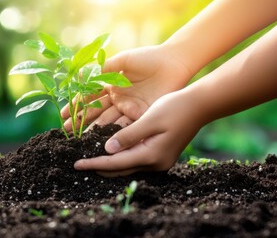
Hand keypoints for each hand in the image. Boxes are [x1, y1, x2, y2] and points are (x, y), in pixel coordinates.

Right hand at [61, 44, 193, 129]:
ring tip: (80, 140)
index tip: (63, 115)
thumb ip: (102, 69)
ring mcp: (128, 109)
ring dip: (94, 130)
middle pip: (96, 113)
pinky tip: (101, 141)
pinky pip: (126, 126)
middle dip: (80, 122)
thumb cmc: (148, 58)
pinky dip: (114, 134)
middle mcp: (117, 99)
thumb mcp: (122, 61)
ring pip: (108, 121)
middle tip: (67, 132)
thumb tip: (79, 74)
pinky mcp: (141, 116)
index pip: (89, 98)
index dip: (76, 106)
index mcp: (111, 85)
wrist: (174, 63)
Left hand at [73, 90, 204, 176]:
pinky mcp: (161, 155)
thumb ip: (127, 136)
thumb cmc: (174, 109)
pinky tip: (111, 152)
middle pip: (120, 170)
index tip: (76, 165)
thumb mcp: (148, 120)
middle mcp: (155, 164)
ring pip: (127, 167)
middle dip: (99, 167)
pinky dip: (121, 158)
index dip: (94, 164)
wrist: (200, 106)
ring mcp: (159, 161)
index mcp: (151, 155)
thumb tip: (107, 151)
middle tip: (79, 164)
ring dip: (109, 164)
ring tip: (90, 160)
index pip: (115, 164)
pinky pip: (136, 160)